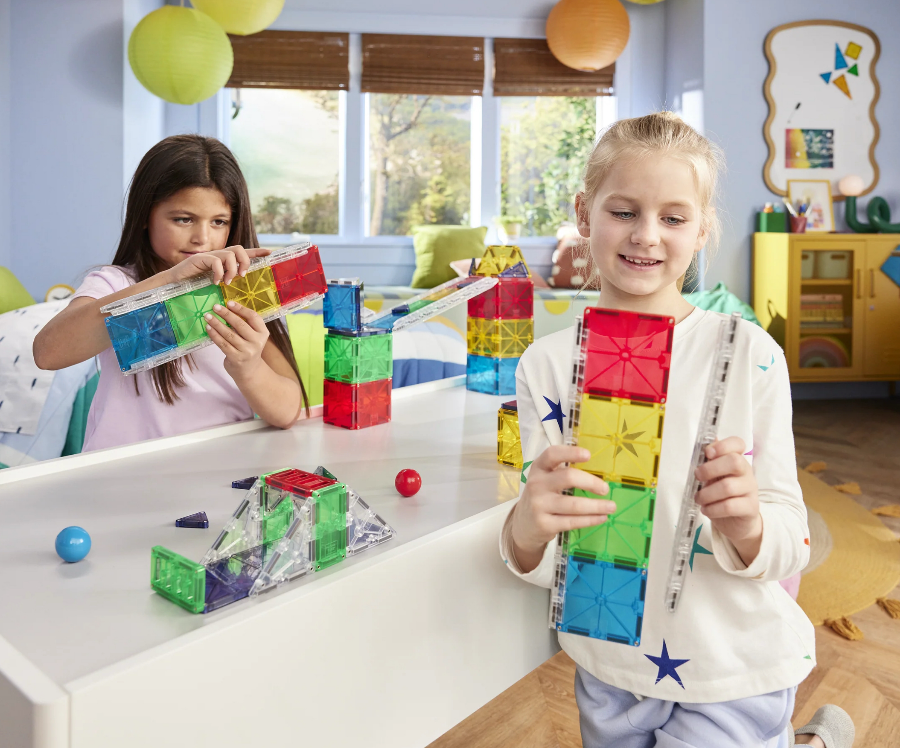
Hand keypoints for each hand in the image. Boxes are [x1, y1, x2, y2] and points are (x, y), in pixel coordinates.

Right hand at [165, 246, 270, 285]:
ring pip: (229, 254)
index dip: (257, 251)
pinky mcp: (199, 259)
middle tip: (241, 276)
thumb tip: (239, 287)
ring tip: (226, 282)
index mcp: (223, 260)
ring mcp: (208, 255)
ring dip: (231, 270)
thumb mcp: (215, 283)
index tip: (270, 252)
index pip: (244, 252)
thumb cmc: (193, 285)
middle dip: (245, 262)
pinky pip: (216, 261)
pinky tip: (215, 282)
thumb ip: (226, 281)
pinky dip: (218, 273)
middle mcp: (217, 255)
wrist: (173, 283)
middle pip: (239, 248)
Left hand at [205, 301, 269, 380]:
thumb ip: (245, 324)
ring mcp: (246, 351)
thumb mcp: (253, 336)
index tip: (229, 302)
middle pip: (240, 324)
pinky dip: (214, 335)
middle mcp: (257, 342)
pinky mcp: (236, 358)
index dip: (241, 309)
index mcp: (263, 333)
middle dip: (226, 314)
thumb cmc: (248, 348)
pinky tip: (208, 328)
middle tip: (215, 307)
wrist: (249, 371)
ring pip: (229, 334)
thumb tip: (227, 308)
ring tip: (208, 316)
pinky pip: (222, 344)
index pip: (253, 317)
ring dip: (217, 324)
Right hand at [510, 445, 614, 572]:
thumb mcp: (544, 480)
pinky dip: (591, 520)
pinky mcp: (545, 524)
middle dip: (591, 482)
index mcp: (538, 469)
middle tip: (605, 489)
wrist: (523, 525)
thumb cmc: (541, 497)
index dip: (570, 453)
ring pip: (574, 505)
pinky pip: (573, 522)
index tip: (588, 455)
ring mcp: (539, 505)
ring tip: (611, 507)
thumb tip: (597, 474)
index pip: (552, 454)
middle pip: (568, 477)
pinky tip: (601, 517)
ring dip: (597, 506)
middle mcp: (536, 484)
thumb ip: (562, 472)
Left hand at [694, 436, 762, 563]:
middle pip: (734, 462)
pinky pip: (730, 506)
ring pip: (728, 487)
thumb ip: (710, 462)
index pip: (738, 443)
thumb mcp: (714, 477)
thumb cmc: (721, 495)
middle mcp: (746, 472)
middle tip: (697, 477)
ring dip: (707, 494)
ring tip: (699, 499)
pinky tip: (706, 510)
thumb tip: (704, 445)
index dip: (723, 445)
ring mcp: (750, 490)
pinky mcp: (750, 508)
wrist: (736, 521)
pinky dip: (713, 509)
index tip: (707, 453)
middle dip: (710, 469)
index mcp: (736, 460)